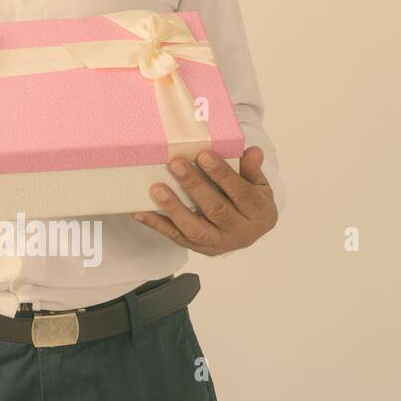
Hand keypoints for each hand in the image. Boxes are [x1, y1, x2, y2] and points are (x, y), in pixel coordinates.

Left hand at [132, 146, 276, 253]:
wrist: (246, 232)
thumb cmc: (249, 201)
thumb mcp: (257, 185)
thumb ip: (251, 169)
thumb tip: (254, 152)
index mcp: (259, 213)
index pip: (241, 193)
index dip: (222, 174)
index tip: (203, 155)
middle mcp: (240, 231)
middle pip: (216, 209)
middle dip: (194, 186)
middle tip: (176, 164)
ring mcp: (218, 243)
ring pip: (194, 229)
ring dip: (174, 208)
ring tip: (156, 188)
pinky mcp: (198, 248)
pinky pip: (175, 237)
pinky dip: (157, 225)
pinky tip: (140, 212)